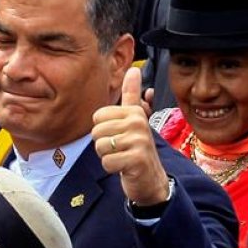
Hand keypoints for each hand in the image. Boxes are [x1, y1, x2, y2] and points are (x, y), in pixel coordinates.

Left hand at [91, 67, 169, 205]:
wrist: (151, 178)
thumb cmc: (137, 148)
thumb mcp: (135, 119)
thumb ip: (132, 95)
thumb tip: (134, 69)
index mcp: (134, 112)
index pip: (98, 116)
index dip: (102, 130)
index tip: (118, 135)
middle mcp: (138, 123)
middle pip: (96, 132)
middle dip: (103, 145)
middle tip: (120, 149)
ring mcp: (139, 141)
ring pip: (100, 147)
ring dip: (107, 157)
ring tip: (122, 157)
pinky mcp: (137, 160)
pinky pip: (107, 162)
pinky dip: (112, 168)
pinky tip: (124, 167)